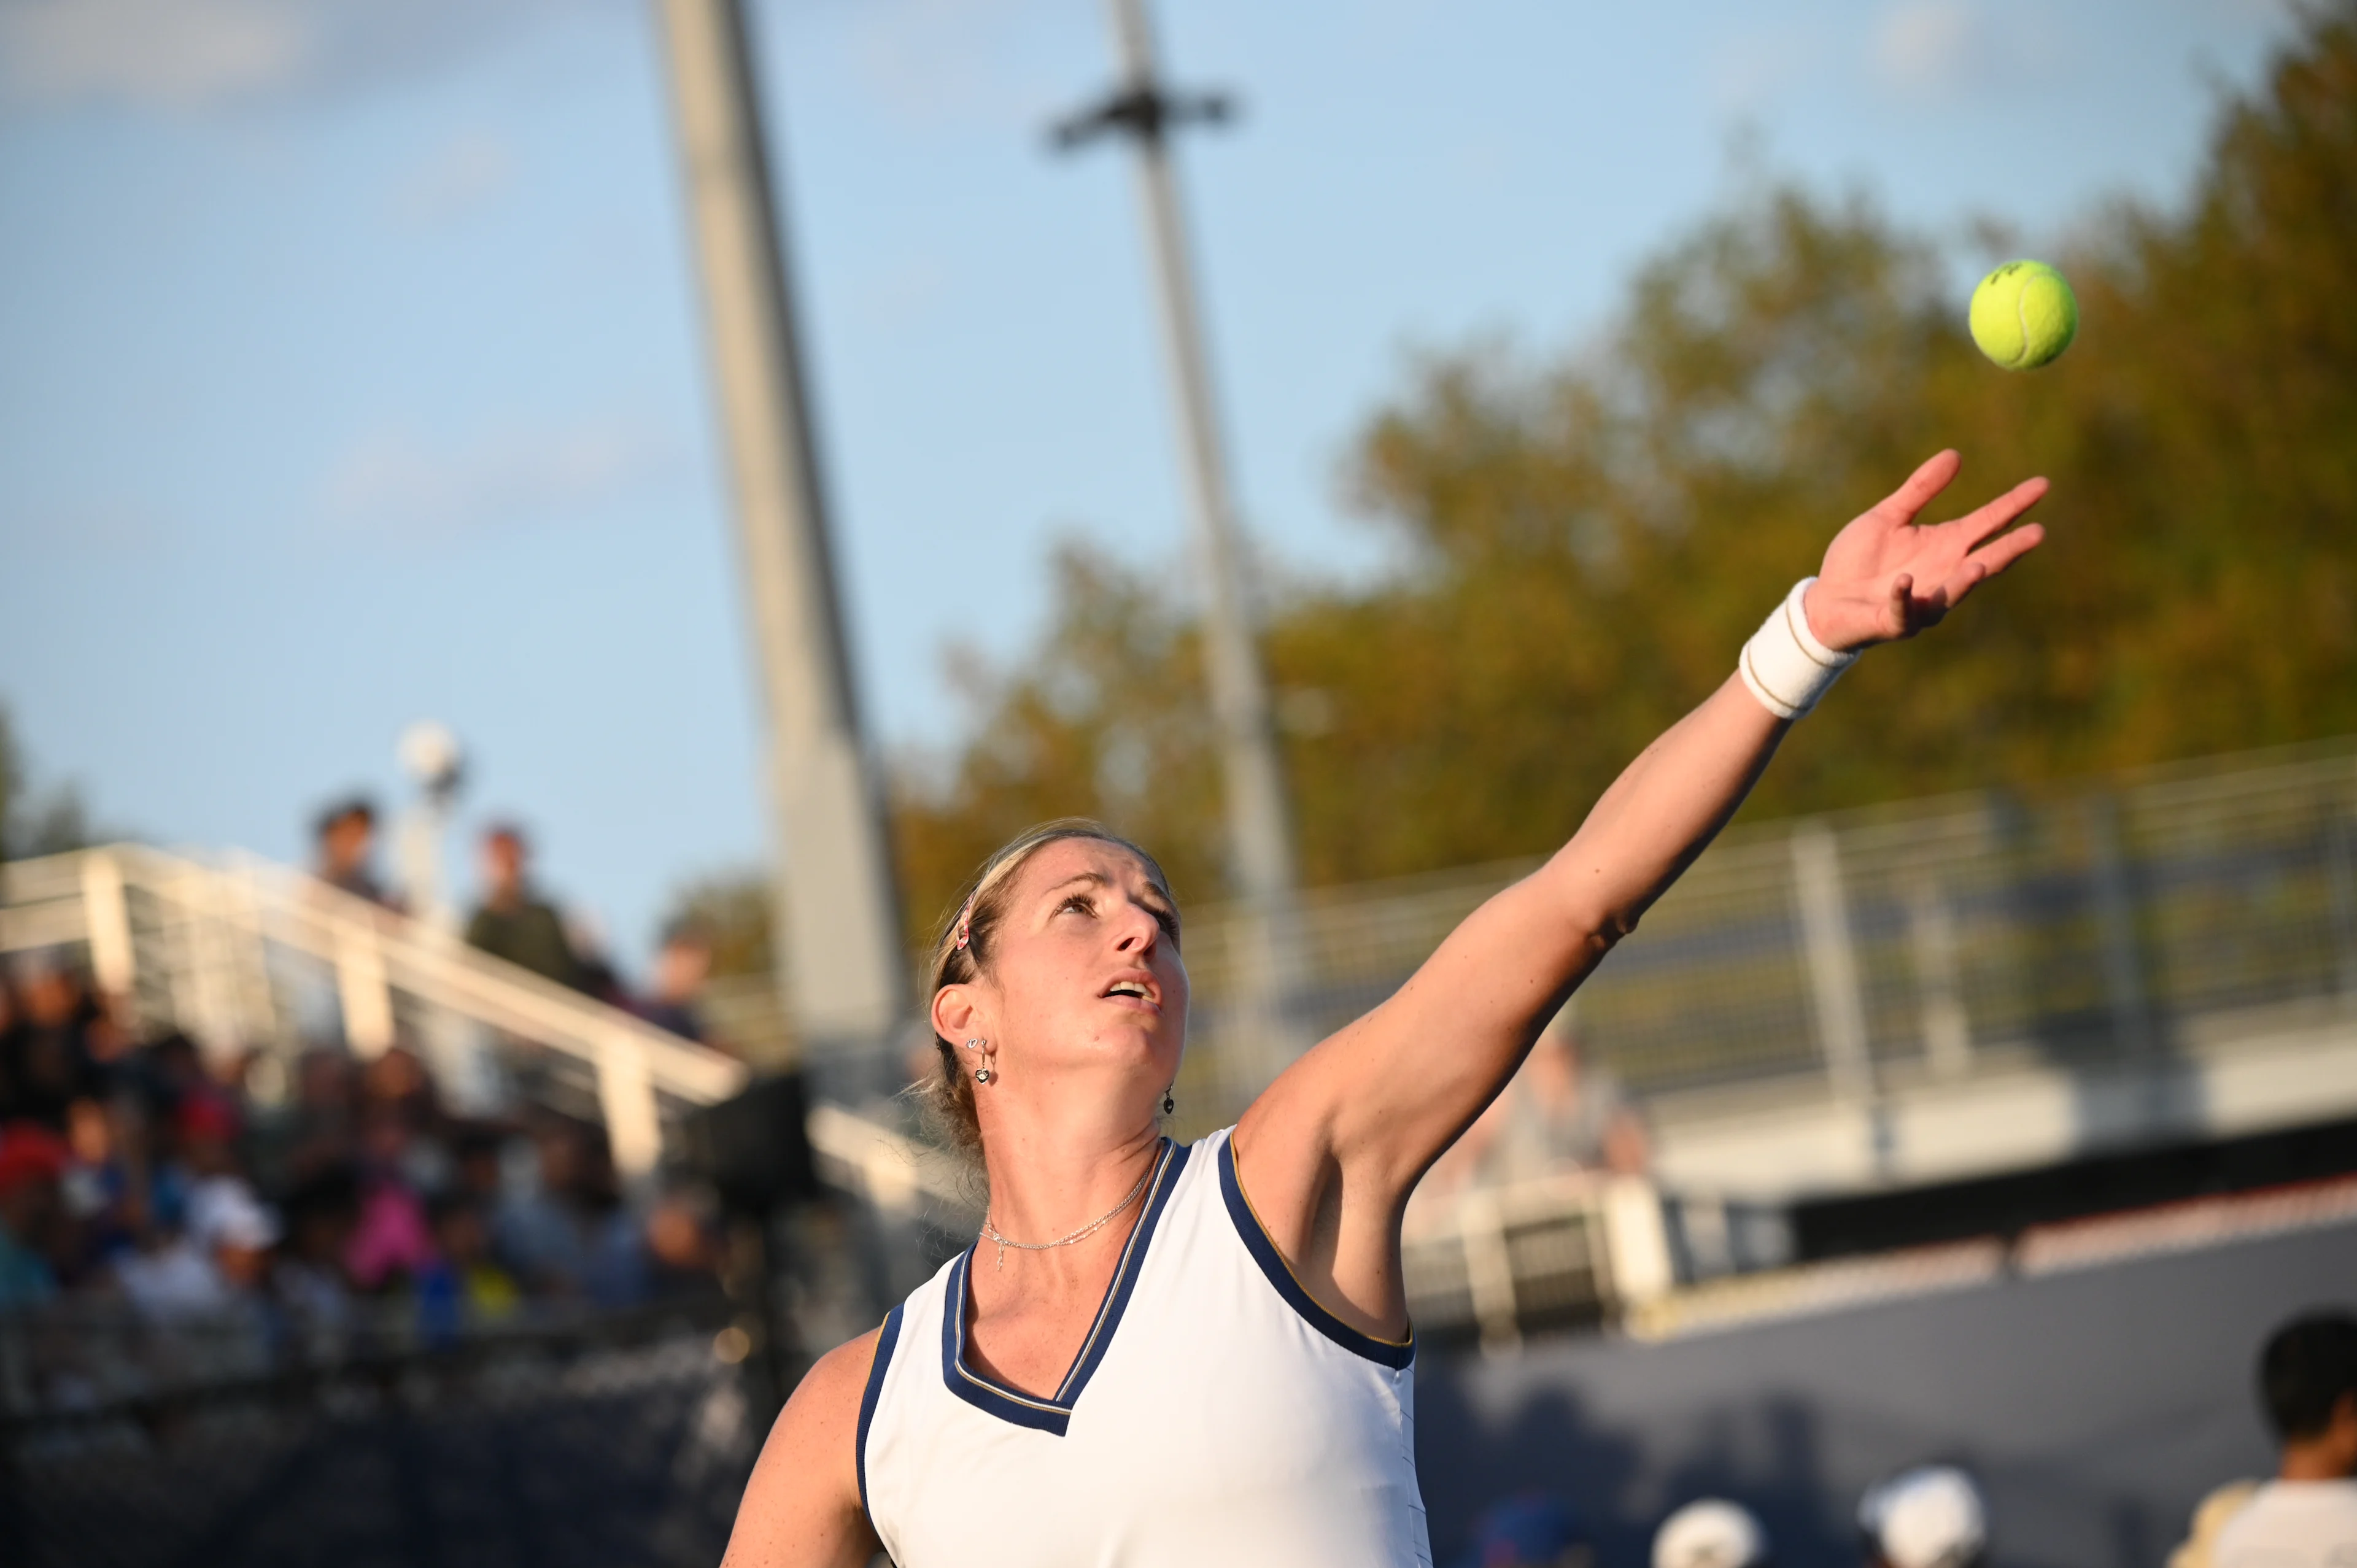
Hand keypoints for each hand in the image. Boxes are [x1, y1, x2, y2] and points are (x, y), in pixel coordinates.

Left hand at [1804, 450, 2046, 651]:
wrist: (1825, 601)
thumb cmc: (1858, 560)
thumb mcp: (1888, 517)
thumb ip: (1919, 490)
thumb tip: (1955, 454)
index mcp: (1945, 545)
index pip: (1987, 522)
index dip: (2013, 504)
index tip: (2041, 484)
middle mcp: (1943, 574)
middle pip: (1986, 559)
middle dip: (2010, 548)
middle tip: (2038, 532)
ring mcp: (1923, 601)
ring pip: (1952, 593)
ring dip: (1966, 580)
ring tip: (1982, 563)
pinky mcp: (1894, 621)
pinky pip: (1903, 610)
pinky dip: (1905, 596)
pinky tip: (1906, 580)